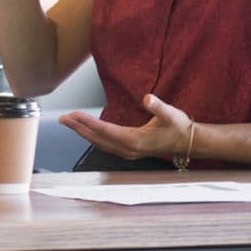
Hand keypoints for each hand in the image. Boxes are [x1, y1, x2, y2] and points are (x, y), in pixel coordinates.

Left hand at [59, 94, 192, 161]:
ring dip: (83, 133)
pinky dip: (93, 137)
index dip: (88, 122)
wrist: (188, 143)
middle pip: (97, 138)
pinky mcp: (129, 151)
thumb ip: (158, 106)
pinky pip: (105, 145)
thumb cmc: (179, 127)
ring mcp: (128, 152)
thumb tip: (147, 98)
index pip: (105, 130)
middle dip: (78, 128)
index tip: (73, 115)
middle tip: (62, 119)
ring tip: (69, 123)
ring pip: (99, 143)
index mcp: (135, 140)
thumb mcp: (171, 114)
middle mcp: (128, 149)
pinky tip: (86, 132)